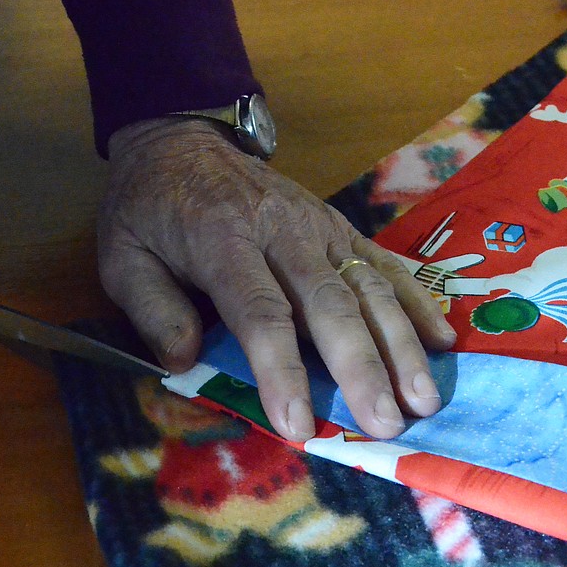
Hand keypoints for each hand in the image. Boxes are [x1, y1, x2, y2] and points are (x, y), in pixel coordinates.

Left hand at [99, 117, 455, 441]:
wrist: (183, 140)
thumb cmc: (151, 210)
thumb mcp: (122, 257)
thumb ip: (152, 310)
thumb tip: (186, 363)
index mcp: (222, 242)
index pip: (260, 313)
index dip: (282, 371)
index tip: (300, 426)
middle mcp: (283, 233)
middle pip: (330, 305)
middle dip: (362, 368)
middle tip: (386, 424)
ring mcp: (320, 228)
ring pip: (369, 287)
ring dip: (401, 345)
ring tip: (424, 397)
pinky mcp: (342, 227)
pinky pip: (387, 264)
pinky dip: (418, 301)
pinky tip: (444, 340)